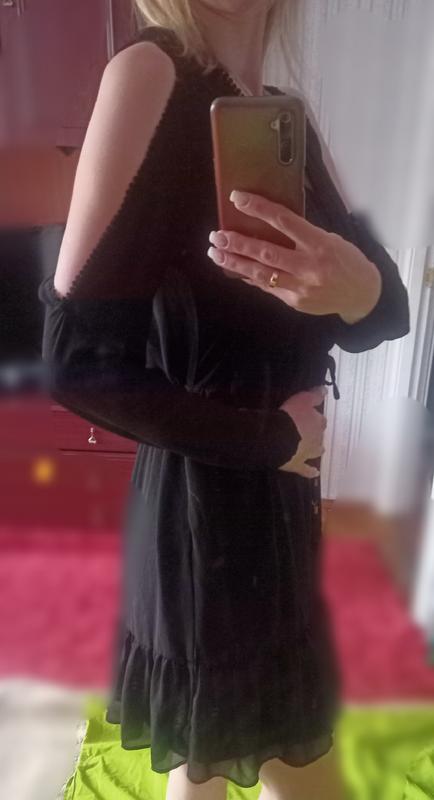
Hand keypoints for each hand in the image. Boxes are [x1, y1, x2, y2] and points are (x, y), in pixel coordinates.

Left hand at [207, 189, 381, 323]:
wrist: (362, 294)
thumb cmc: (345, 260)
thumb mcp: (329, 239)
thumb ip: (301, 234)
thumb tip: (268, 225)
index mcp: (319, 243)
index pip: (284, 221)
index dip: (258, 208)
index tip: (237, 199)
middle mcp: (308, 266)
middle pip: (266, 252)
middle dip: (238, 243)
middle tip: (217, 235)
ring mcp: (300, 286)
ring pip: (260, 274)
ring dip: (235, 263)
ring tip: (216, 253)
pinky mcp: (294, 301)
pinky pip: (266, 287)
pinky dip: (248, 277)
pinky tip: (233, 269)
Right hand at [278, 385, 327, 477]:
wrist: (279, 437)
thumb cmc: (289, 416)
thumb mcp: (302, 399)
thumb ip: (314, 395)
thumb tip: (325, 390)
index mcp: (317, 422)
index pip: (320, 419)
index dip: (315, 417)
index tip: (310, 415)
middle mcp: (316, 438)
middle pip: (319, 435)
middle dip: (316, 433)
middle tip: (309, 431)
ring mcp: (309, 453)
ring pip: (317, 451)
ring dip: (317, 449)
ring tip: (318, 449)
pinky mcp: (298, 465)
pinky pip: (307, 470)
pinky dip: (311, 472)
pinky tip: (315, 474)